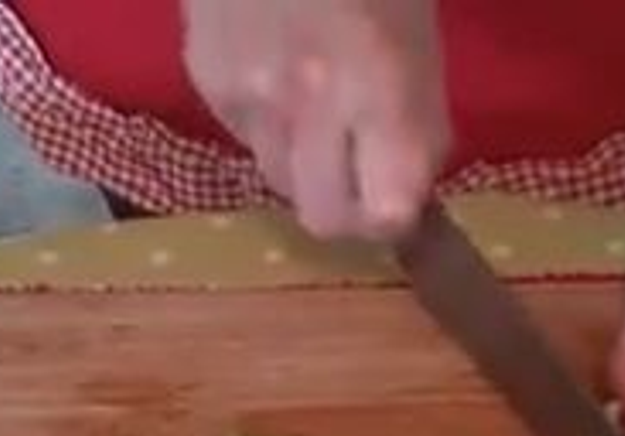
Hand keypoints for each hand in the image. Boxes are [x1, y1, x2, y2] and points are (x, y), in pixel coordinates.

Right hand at [184, 0, 449, 239]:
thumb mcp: (418, 28)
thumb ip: (419, 110)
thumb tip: (413, 179)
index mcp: (378, 83)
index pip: (388, 212)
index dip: (400, 215)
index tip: (408, 194)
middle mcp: (307, 105)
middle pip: (325, 220)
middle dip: (350, 209)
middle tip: (365, 173)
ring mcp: (247, 96)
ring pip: (279, 182)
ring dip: (305, 167)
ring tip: (321, 110)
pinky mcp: (205, 81)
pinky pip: (244, 138)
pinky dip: (267, 124)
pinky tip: (278, 68)